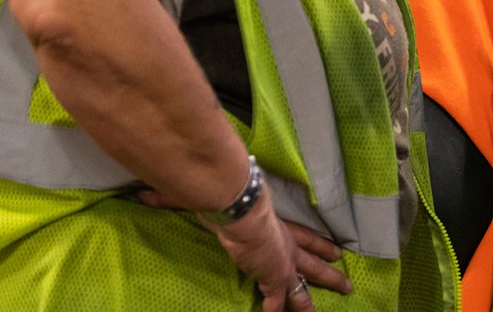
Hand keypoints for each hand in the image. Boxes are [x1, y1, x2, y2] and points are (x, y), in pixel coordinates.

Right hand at [158, 182, 349, 308]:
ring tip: (326, 308)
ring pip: (304, 286)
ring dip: (312, 302)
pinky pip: (277, 303)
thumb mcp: (212, 197)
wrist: (241, 205)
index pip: (304, 235)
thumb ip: (178, 197)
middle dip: (329, 274)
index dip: (318, 243)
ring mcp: (281, 262)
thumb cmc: (230, 195)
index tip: (335, 250)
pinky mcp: (274, 277)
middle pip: (313, 261)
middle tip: (347, 285)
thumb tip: (145, 193)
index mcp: (278, 224)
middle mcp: (284, 243)